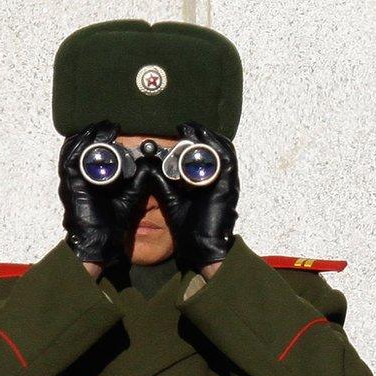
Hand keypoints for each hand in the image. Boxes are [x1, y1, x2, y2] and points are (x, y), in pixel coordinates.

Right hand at [58, 121, 150, 265]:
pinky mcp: (71, 187)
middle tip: (107, 123)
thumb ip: (138, 182)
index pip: (89, 153)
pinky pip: (70, 163)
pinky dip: (77, 149)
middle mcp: (77, 179)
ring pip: (72, 152)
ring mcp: (71, 182)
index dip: (97, 139)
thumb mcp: (129, 197)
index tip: (112, 128)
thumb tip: (150, 166)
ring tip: (100, 126)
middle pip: (79, 148)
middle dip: (92, 133)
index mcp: (88, 180)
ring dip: (85, 137)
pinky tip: (86, 139)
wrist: (101, 244)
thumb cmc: (111, 224)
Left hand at [153, 121, 239, 271]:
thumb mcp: (172, 199)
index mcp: (211, 182)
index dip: (198, 139)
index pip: (209, 153)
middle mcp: (222, 179)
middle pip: (218, 148)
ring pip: (224, 150)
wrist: (202, 249)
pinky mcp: (227, 188)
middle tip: (185, 125)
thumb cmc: (191, 229)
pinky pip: (226, 161)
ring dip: (209, 136)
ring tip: (193, 127)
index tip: (181, 130)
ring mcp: (227, 183)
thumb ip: (162, 183)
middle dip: (203, 133)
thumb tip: (147, 166)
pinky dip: (216, 147)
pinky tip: (204, 138)